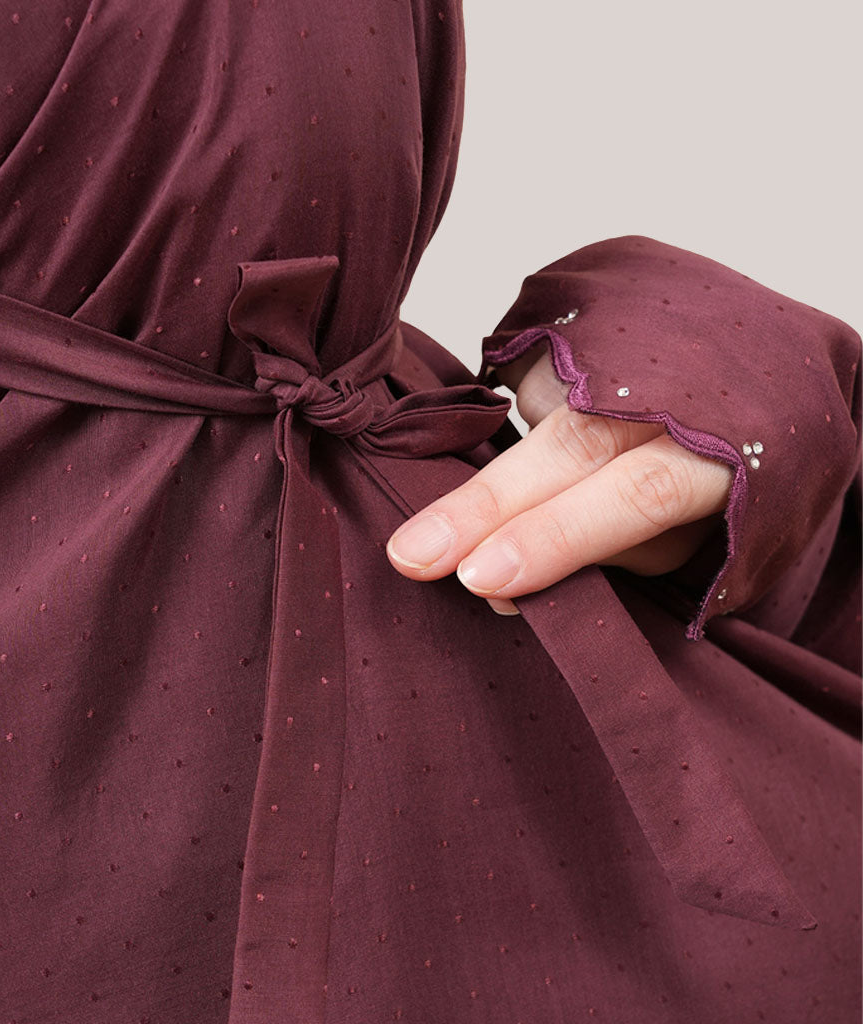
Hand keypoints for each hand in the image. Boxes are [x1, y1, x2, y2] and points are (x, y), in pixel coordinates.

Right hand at [385, 345, 732, 613]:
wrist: (774, 360)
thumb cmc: (734, 474)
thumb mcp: (697, 539)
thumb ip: (604, 557)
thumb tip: (497, 587)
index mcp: (728, 451)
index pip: (636, 496)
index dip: (554, 538)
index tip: (481, 579)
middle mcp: (679, 383)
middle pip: (569, 444)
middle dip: (479, 506)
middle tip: (407, 555)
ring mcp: (633, 339)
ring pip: (538, 408)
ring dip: (518, 469)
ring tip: (546, 482)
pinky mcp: (594, 313)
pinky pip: (530, 377)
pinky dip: (528, 419)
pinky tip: (566, 423)